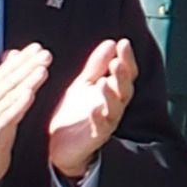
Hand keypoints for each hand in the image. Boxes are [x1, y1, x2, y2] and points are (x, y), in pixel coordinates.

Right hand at [0, 43, 54, 186]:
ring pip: (10, 95)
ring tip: (42, 69)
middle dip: (27, 65)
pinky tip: (30, 94)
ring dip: (26, 81)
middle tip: (44, 54)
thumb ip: (4, 80)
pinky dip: (18, 104)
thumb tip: (13, 54)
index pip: (4, 71)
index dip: (21, 59)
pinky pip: (8, 116)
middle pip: (8, 80)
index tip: (37, 47)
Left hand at [45, 38, 138, 180]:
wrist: (59, 144)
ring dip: (111, 95)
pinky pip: (101, 127)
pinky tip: (94, 108)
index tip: (123, 42)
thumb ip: (97, 66)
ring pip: (116, 107)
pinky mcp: (95, 136)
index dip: (127, 58)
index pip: (126, 72)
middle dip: (122, 75)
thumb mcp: (84, 84)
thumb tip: (111, 42)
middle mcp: (114, 106)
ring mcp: (107, 121)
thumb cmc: (74, 112)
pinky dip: (99, 117)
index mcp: (113, 91)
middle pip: (125, 88)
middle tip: (117, 62)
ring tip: (105, 82)